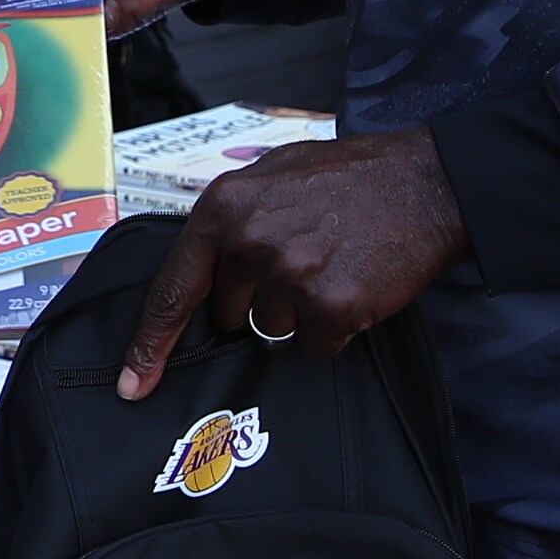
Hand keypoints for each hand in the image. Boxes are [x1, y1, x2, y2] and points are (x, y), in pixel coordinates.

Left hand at [116, 129, 470, 398]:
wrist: (427, 182)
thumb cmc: (347, 178)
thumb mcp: (271, 175)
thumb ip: (230, 218)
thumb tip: (201, 270)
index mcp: (223, 208)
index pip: (173, 290)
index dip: (150, 342)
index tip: (133, 383)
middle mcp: (248, 241)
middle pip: (229, 314)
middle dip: (256, 302)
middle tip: (300, 263)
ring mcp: (290, 274)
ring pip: (273, 330)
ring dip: (299, 313)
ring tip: (332, 265)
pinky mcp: (332, 304)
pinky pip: (315, 345)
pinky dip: (333, 329)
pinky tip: (353, 288)